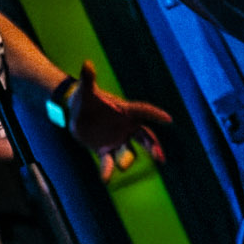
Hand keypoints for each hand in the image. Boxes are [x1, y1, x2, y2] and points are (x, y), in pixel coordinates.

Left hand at [62, 61, 171, 178]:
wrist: (75, 112)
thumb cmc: (84, 97)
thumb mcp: (85, 90)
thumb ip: (88, 79)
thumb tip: (86, 64)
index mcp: (125, 111)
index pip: (144, 111)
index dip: (155, 114)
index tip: (168, 119)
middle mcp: (125, 127)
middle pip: (145, 137)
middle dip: (153, 147)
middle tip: (160, 157)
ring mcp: (117, 140)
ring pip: (128, 152)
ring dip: (128, 159)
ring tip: (123, 166)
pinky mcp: (105, 150)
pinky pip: (109, 161)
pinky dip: (107, 170)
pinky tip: (105, 179)